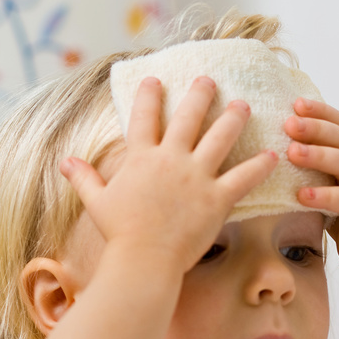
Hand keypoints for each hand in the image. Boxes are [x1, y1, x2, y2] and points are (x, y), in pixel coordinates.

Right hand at [60, 77, 277, 273]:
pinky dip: (260, 165)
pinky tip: (273, 155)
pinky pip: (244, 177)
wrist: (143, 259)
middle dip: (200, 95)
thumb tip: (64, 161)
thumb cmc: (119, 233)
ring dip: (234, 118)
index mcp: (141, 158)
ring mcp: (196, 176)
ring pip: (220, 137)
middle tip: (209, 80)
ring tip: (244, 104)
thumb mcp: (96, 201)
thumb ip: (84, 177)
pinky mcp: (217, 198)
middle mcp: (171, 159)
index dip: (149, 96)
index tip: (154, 79)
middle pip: (188, 117)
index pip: (145, 117)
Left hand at [285, 98, 338, 271]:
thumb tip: (267, 150)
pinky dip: (325, 195)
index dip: (321, 112)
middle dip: (315, 128)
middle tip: (289, 123)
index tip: (296, 103)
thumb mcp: (326, 183)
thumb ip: (309, 167)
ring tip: (292, 153)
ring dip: (318, 156)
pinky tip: (303, 195)